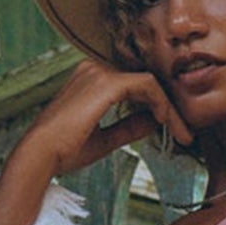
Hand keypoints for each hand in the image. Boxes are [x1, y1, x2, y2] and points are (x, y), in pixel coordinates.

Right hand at [21, 57, 192, 177]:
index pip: (133, 86)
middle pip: (144, 82)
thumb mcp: (104, 138)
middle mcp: (94, 69)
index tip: (173, 131)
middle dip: (168, 107)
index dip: (156, 106)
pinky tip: (167, 123)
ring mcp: (99, 73)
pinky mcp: (106, 83)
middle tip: (185, 133)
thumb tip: (155, 121)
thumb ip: (129, 127)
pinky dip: (161, 104)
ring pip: (150, 83)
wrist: (40, 155)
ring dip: (169, 109)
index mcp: (89, 79)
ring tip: (182, 133)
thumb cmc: (64, 151)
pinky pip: (147, 86)